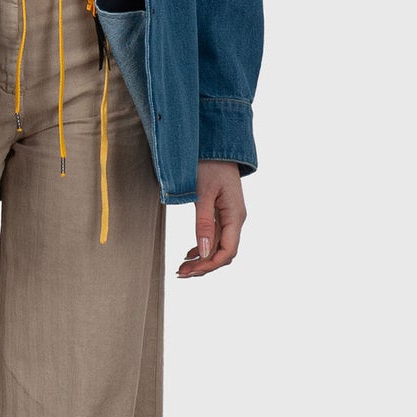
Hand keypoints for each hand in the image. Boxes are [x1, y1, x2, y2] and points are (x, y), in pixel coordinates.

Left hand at [177, 161, 245, 277]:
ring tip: (181, 268)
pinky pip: (215, 236)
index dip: (209, 265)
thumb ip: (203, 223)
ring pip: (218, 246)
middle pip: (223, 253)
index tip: (189, 271)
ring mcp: (229, 216)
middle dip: (203, 266)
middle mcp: (235, 219)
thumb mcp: (203, 193)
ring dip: (201, 259)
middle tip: (180, 273)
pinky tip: (189, 254)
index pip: (227, 251)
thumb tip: (203, 252)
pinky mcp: (221, 211)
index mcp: (235, 216)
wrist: (216, 144)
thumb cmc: (209, 164)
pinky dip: (202, 247)